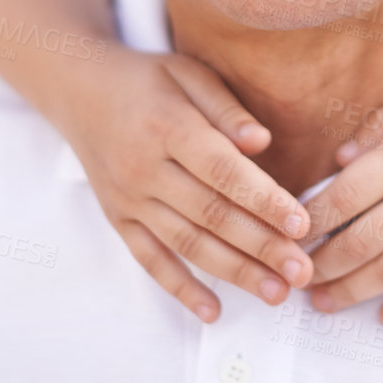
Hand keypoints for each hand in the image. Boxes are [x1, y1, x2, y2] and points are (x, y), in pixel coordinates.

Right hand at [58, 47, 314, 321]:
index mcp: (169, 127)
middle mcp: (144, 169)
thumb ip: (226, 108)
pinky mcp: (118, 219)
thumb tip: (261, 142)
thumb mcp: (188, 72)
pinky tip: (213, 311)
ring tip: (276, 292)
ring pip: (186, 244)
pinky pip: (149, 260)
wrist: (80, 90)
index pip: (223, 171)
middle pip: (211, 215)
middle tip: (302, 271)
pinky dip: (180, 289)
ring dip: (233, 272)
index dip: (264, 200)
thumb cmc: (147, 80)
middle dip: (261, 247)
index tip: (301, 224)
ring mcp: (128, 199)